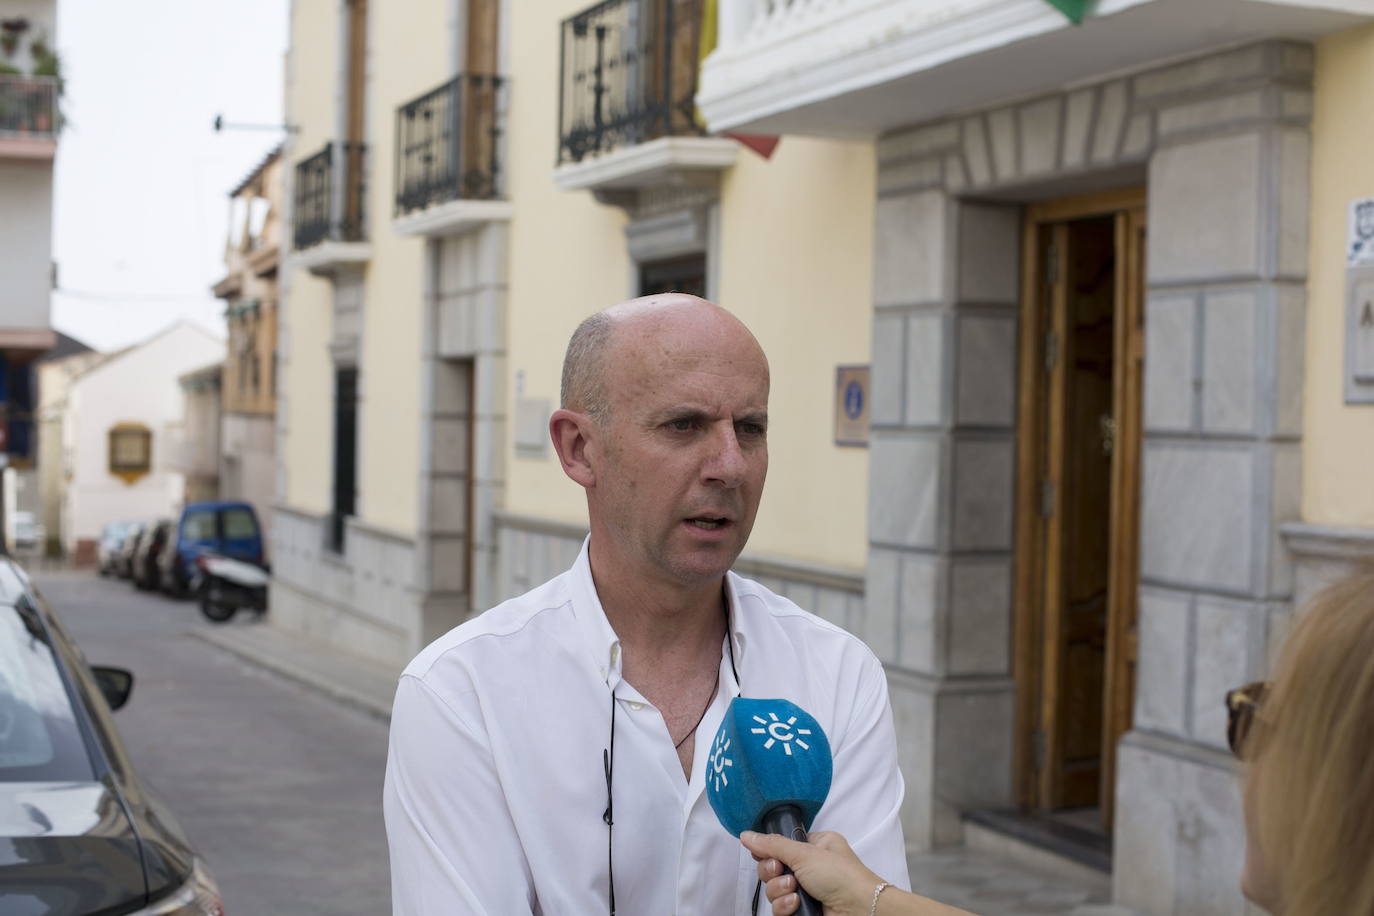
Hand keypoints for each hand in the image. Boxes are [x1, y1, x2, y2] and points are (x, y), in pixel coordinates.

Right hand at [741, 830, 882, 915]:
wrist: (858, 910)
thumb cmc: (843, 877)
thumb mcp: (804, 852)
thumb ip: (772, 845)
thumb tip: (748, 835)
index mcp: (813, 846)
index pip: (778, 845)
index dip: (768, 851)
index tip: (769, 855)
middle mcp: (808, 867)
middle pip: (771, 868)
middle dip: (773, 872)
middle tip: (783, 872)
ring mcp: (805, 890)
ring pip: (772, 890)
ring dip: (779, 890)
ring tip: (794, 890)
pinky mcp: (802, 909)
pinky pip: (779, 907)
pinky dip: (784, 906)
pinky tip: (796, 904)